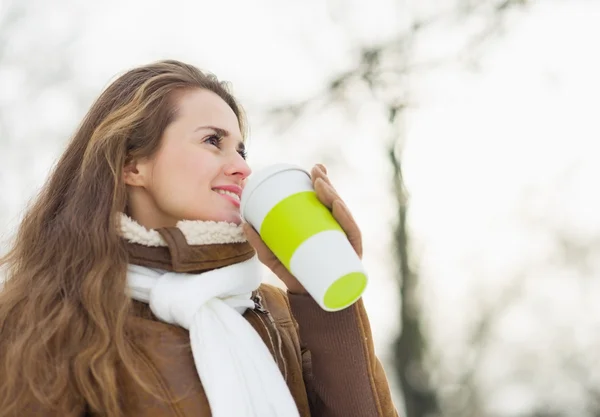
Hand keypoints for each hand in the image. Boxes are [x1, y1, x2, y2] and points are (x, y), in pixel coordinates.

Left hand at [242, 164, 362, 293]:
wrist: (314, 305)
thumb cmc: (298, 276)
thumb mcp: (276, 258)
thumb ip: (261, 243)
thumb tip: (243, 223)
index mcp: (325, 227)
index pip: (327, 201)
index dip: (323, 181)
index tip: (313, 168)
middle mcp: (339, 231)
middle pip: (336, 202)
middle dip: (327, 183)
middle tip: (315, 172)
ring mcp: (346, 242)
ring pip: (343, 213)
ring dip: (333, 194)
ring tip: (320, 184)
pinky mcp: (352, 255)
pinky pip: (351, 233)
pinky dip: (345, 218)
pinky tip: (336, 205)